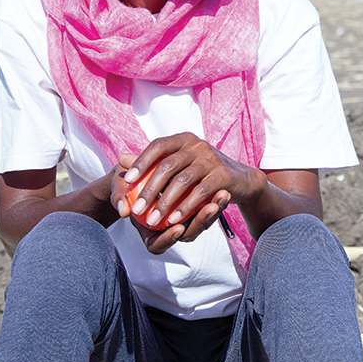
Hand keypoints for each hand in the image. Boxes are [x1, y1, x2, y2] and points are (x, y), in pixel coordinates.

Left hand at [112, 133, 266, 253]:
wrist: (241, 179)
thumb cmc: (204, 172)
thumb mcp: (179, 164)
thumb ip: (152, 163)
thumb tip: (121, 159)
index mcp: (184, 140)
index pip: (158, 145)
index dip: (141, 161)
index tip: (127, 180)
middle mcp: (198, 145)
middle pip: (168, 165)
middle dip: (149, 189)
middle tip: (136, 210)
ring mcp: (212, 159)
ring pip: (183, 180)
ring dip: (166, 203)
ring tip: (152, 220)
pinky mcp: (223, 175)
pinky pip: (201, 192)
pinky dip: (186, 207)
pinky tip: (175, 221)